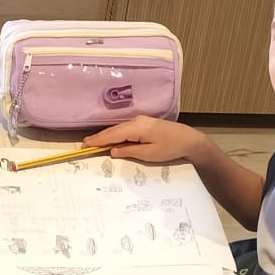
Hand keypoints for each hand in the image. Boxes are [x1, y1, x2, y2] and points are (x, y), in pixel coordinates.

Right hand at [83, 116, 207, 164]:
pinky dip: (116, 134)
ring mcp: (141, 121)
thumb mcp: (149, 154)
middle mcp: (137, 121)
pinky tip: (111, 139)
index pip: (112, 134)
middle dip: (99, 137)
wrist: (190, 140)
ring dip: (106, 136)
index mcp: (136, 128)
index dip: (97, 140)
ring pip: (119, 128)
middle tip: (84, 145)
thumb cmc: (171, 148)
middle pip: (113, 130)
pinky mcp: (145, 123)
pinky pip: (126, 129)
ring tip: (94, 143)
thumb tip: (112, 151)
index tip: (85, 145)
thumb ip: (129, 151)